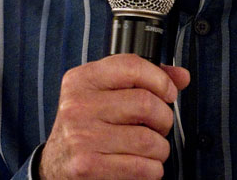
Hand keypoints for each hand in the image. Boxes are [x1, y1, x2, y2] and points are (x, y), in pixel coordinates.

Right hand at [38, 54, 190, 178]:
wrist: (56, 165)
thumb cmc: (85, 128)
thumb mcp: (102, 95)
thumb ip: (140, 81)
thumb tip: (180, 76)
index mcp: (81, 80)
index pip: (131, 66)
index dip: (160, 80)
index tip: (167, 93)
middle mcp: (78, 105)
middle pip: (147, 104)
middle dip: (163, 120)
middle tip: (156, 126)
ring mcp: (81, 135)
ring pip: (150, 140)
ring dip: (159, 149)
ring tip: (146, 149)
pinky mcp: (88, 165)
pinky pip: (144, 168)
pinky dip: (152, 170)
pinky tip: (138, 165)